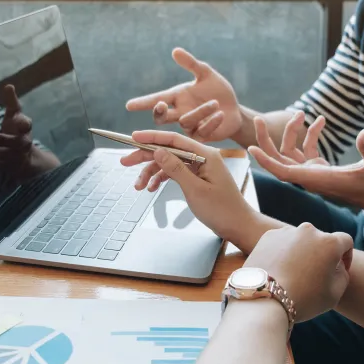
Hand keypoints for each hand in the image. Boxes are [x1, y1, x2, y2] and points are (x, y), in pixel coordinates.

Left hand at [0, 85, 33, 170]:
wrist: (22, 156)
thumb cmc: (15, 131)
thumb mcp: (13, 116)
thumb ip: (11, 102)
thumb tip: (9, 85)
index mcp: (24, 129)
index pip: (26, 125)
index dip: (23, 123)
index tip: (22, 123)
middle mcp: (23, 143)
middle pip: (17, 142)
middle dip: (4, 139)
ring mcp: (17, 157)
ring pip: (6, 155)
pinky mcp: (9, 168)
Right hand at [120, 131, 263, 251]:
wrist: (238, 225)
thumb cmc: (222, 209)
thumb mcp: (195, 189)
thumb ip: (176, 168)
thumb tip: (158, 151)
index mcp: (205, 154)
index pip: (174, 140)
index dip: (152, 137)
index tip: (133, 137)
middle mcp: (202, 157)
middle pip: (169, 150)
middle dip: (146, 156)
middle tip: (125, 162)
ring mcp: (199, 167)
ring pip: (169, 163)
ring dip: (151, 172)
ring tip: (137, 185)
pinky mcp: (197, 178)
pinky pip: (175, 173)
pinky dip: (162, 179)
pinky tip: (151, 187)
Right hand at [125, 48, 241, 141]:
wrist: (235, 110)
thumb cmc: (219, 91)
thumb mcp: (206, 74)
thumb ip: (191, 64)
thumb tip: (175, 50)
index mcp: (177, 97)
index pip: (156, 100)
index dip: (143, 103)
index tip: (129, 105)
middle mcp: (179, 113)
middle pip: (160, 118)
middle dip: (159, 112)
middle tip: (161, 104)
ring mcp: (189, 127)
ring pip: (185, 121)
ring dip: (200, 111)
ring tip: (216, 103)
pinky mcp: (200, 137)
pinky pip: (201, 131)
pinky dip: (212, 121)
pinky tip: (221, 114)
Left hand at [244, 223, 353, 321]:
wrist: (265, 297)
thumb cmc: (304, 298)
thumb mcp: (335, 293)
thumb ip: (343, 274)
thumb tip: (337, 264)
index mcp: (329, 242)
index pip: (345, 241)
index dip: (346, 255)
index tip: (339, 269)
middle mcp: (308, 230)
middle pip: (321, 240)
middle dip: (322, 254)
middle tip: (315, 274)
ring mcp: (286, 231)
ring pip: (300, 240)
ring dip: (302, 252)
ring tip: (294, 274)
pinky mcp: (268, 236)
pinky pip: (282, 242)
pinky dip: (283, 252)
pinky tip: (280, 270)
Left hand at [248, 112, 363, 220]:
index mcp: (317, 179)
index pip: (284, 172)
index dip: (267, 162)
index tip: (251, 149)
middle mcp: (310, 176)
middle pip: (279, 160)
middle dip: (266, 141)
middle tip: (258, 119)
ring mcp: (313, 172)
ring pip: (291, 153)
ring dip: (291, 133)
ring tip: (300, 113)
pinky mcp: (320, 168)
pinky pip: (307, 150)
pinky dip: (310, 135)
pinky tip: (322, 120)